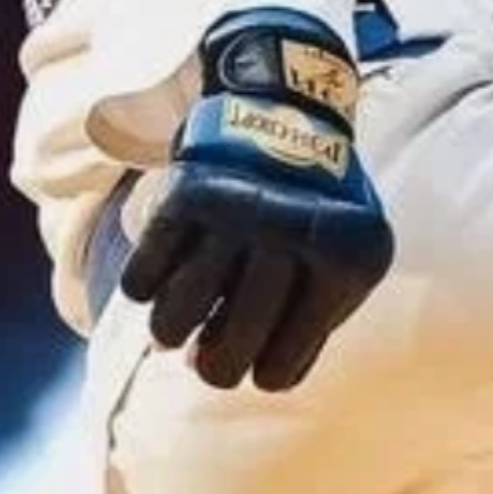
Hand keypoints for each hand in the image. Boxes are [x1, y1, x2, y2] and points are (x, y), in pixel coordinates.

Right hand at [120, 8, 395, 391]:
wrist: (285, 114)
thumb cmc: (316, 216)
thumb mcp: (349, 264)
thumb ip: (312, 324)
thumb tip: (252, 379)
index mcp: (346, 259)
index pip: (288, 360)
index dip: (270, 373)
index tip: (263, 367)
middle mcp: (292, 236)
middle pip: (234, 343)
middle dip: (217, 368)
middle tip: (210, 365)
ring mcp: (236, 214)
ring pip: (179, 312)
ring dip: (171, 333)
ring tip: (176, 332)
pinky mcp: (187, 196)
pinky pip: (143, 273)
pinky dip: (143, 290)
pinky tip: (156, 289)